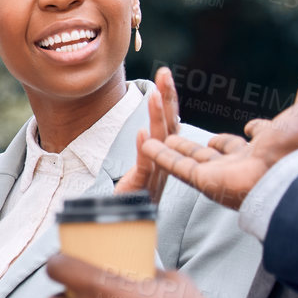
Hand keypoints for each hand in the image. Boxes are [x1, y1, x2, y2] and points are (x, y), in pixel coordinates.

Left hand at [115, 67, 181, 202]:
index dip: (169, 98)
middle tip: (165, 72)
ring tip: (155, 94)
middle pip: (171, 125)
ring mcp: (156, 173)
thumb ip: (148, 147)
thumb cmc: (136, 194)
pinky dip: (145, 147)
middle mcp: (166, 161)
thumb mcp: (144, 165)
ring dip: (158, 116)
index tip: (165, 74)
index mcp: (167, 154)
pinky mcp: (142, 186)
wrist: (127, 224)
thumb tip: (148, 124)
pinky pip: (146, 165)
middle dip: (168, 98)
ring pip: (161, 142)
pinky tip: (142, 132)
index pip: (170, 121)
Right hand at [140, 67, 297, 208]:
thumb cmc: (296, 147)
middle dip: (204, 143)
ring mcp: (219, 173)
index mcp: (265, 149)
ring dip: (175, 148)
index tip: (254, 127)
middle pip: (218, 150)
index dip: (257, 130)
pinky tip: (147, 145)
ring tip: (158, 136)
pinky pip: (177, 166)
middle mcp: (241, 163)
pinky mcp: (202, 180)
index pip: (256, 139)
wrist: (281, 176)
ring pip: (192, 158)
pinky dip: (160, 156)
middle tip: (187, 130)